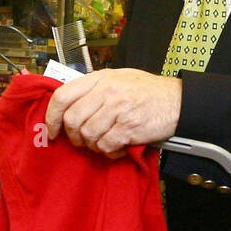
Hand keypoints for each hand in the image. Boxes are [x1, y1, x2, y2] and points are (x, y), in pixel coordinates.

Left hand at [44, 68, 181, 155]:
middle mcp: (107, 91)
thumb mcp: (119, 79)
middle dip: (74, 136)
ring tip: (105, 142)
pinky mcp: (129, 127)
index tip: (52, 130)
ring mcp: (118, 109)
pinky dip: (109, 152)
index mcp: (101, 78)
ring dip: (93, 145)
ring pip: (88, 135)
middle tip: (82, 141)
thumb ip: (94, 89)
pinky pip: (107, 146)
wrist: (178, 101)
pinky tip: (118, 147)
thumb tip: (69, 107)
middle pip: (73, 120)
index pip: (63, 96)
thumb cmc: (148, 91)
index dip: (51, 116)